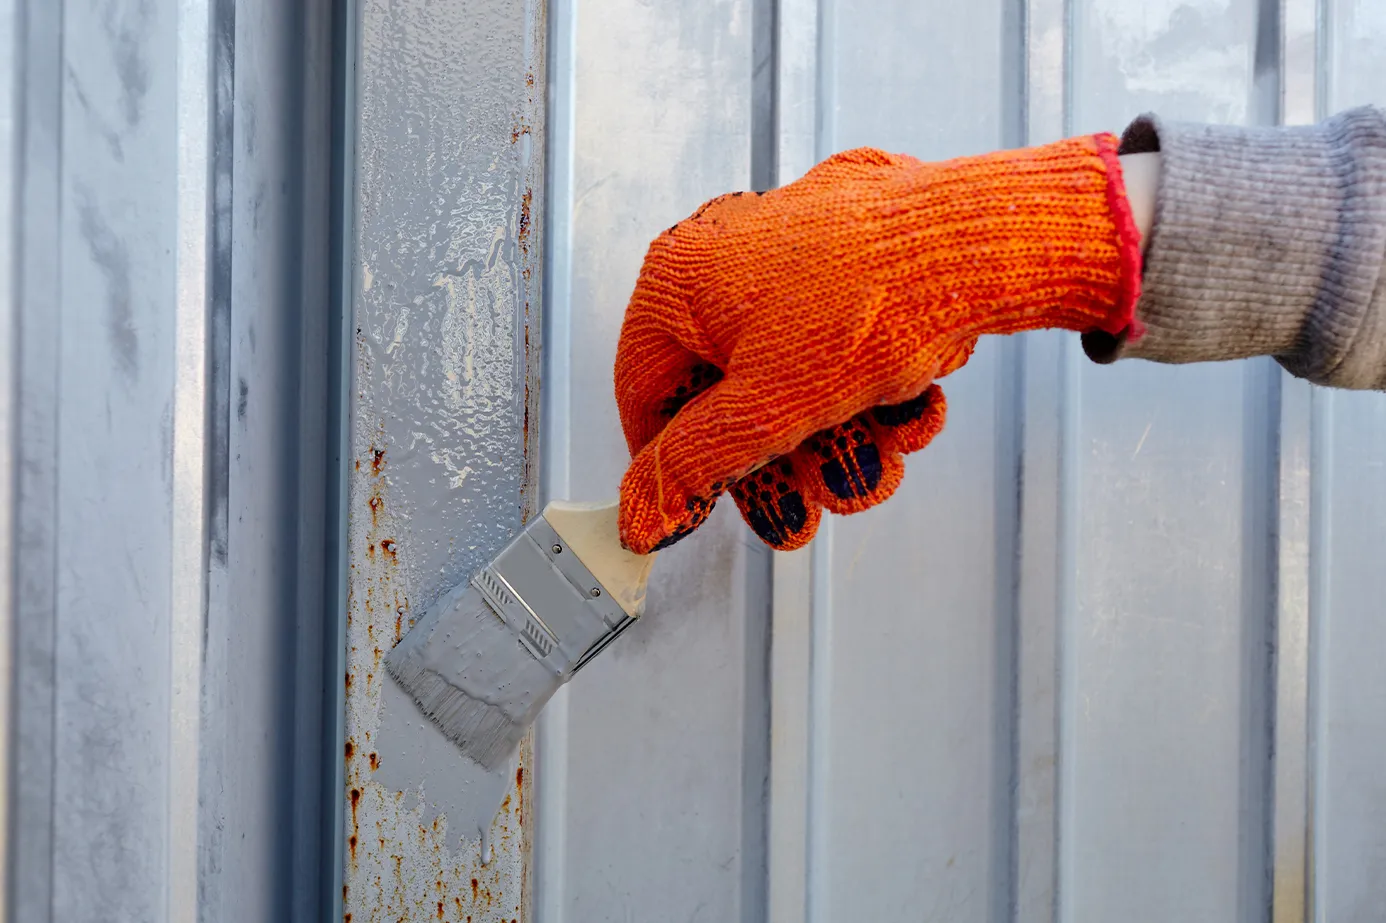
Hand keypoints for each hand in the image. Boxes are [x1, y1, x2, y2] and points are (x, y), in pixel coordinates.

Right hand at [615, 135, 1142, 552]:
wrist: (983, 245)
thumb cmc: (870, 303)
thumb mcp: (764, 411)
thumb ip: (693, 467)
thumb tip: (640, 515)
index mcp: (680, 280)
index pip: (644, 396)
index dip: (675, 464)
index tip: (707, 507)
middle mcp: (726, 255)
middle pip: (734, 396)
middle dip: (786, 462)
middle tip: (818, 503)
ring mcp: (793, 249)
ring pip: (795, 378)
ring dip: (841, 438)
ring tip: (885, 455)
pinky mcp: (854, 253)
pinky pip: (842, 342)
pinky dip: (873, 389)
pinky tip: (912, 408)